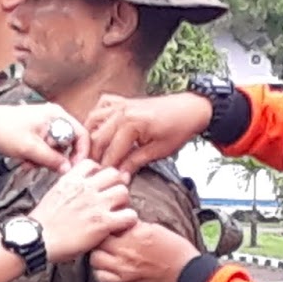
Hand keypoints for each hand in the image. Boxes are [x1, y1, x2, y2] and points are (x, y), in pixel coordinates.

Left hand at [0, 104, 89, 172]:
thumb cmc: (5, 131)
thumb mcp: (30, 148)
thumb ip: (51, 159)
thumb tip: (69, 170)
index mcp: (57, 115)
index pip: (82, 135)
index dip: (81, 154)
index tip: (73, 169)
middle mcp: (56, 118)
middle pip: (70, 144)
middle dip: (56, 159)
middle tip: (43, 167)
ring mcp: (48, 125)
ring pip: (57, 150)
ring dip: (44, 161)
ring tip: (28, 162)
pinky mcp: (40, 132)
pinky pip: (47, 149)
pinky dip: (38, 157)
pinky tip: (25, 159)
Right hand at [30, 160, 137, 262]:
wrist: (37, 239)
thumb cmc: (42, 223)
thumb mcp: (53, 194)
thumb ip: (70, 187)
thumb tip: (79, 188)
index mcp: (71, 180)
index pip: (94, 164)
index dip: (100, 173)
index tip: (100, 183)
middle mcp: (86, 188)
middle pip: (114, 175)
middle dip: (115, 185)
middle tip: (113, 198)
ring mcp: (96, 204)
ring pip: (124, 192)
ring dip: (123, 203)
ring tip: (117, 212)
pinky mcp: (103, 222)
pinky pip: (129, 215)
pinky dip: (128, 220)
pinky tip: (120, 226)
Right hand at [88, 92, 212, 175]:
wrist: (190, 109)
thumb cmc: (178, 128)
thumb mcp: (158, 151)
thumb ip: (135, 162)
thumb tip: (120, 177)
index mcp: (130, 123)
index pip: (110, 152)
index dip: (107, 169)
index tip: (103, 180)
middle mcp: (121, 111)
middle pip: (97, 138)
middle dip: (95, 157)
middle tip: (94, 172)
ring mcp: (120, 104)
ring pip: (93, 122)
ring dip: (91, 138)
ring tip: (93, 155)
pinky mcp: (123, 101)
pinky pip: (101, 106)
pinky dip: (97, 117)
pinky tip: (99, 129)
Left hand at [90, 222, 201, 281]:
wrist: (186, 274)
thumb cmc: (175, 250)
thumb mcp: (156, 229)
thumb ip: (135, 227)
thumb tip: (121, 222)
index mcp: (135, 233)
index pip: (108, 224)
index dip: (106, 225)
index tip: (109, 227)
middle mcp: (126, 250)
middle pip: (97, 242)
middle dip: (99, 240)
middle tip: (104, 240)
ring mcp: (123, 268)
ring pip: (95, 260)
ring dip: (98, 256)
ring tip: (105, 255)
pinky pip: (102, 278)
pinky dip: (102, 273)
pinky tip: (108, 269)